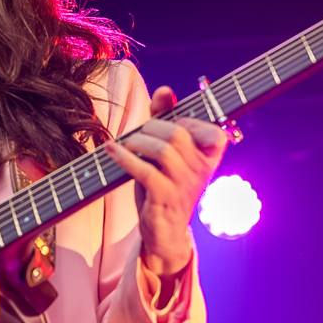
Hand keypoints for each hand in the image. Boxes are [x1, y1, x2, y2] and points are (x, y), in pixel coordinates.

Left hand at [103, 86, 228, 281]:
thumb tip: (165, 91)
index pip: (211, 129)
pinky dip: (124, 157)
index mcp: (211, 156)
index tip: (171, 123)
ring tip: (126, 144)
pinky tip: (111, 150)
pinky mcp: (165, 197)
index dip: (187, 120)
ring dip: (138, 142)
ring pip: (163, 150)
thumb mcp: (168, 151)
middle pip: (178, 134)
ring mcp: (185, 185)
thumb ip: (167, 118)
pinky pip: (145, 171)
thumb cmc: (166, 184)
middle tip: (138, 136)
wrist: (165, 230)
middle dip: (152, 128)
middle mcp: (203, 169)